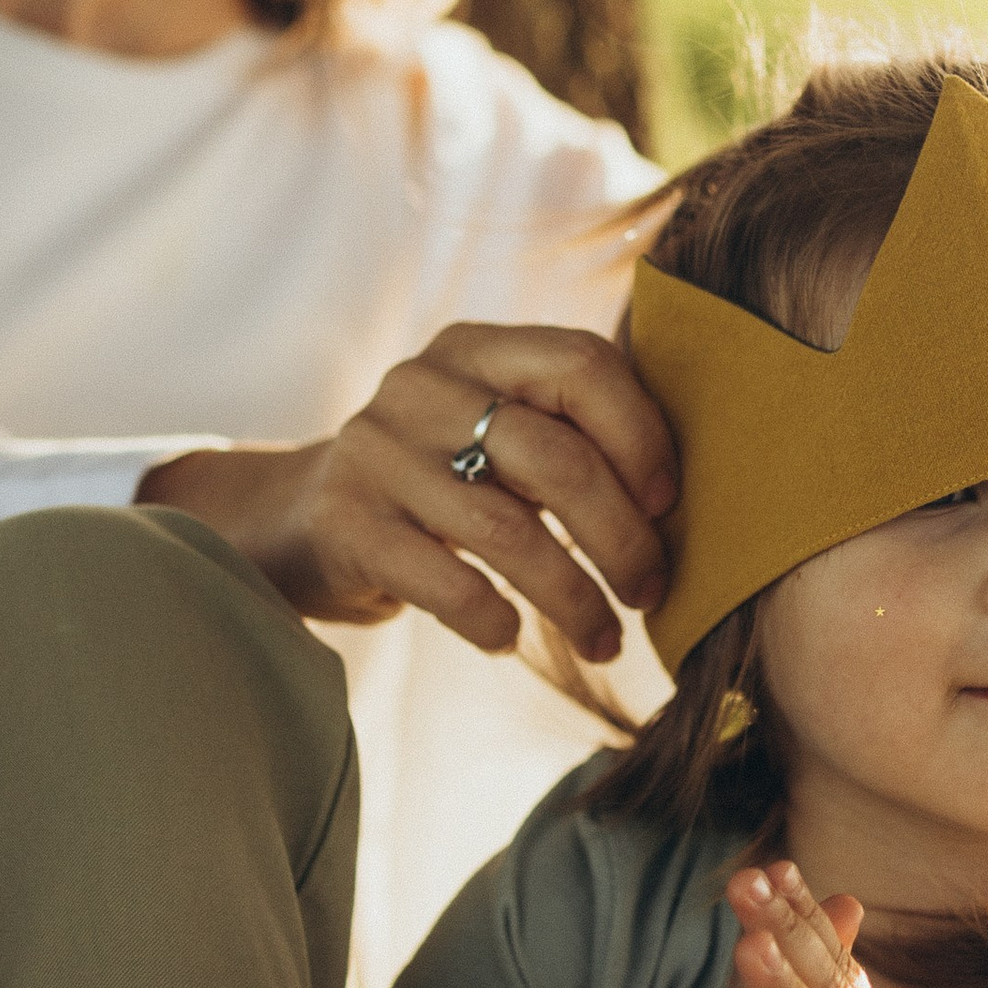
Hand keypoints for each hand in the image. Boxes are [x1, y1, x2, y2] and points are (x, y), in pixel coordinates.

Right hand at [136, 320, 676, 656]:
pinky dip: (494, 620)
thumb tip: (690, 497)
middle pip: (554, 458)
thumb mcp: (492, 429)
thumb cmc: (439, 481)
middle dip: (622, 538)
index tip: (670, 505)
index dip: (641, 435)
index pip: (581, 364)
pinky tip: (510, 638)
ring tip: (606, 641)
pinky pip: (446, 582)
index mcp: (473, 346)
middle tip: (652, 592)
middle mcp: (419, 386)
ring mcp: (375, 453)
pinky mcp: (345, 524)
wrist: (297, 520)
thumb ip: (570, 431)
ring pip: (507, 531)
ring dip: (574, 599)